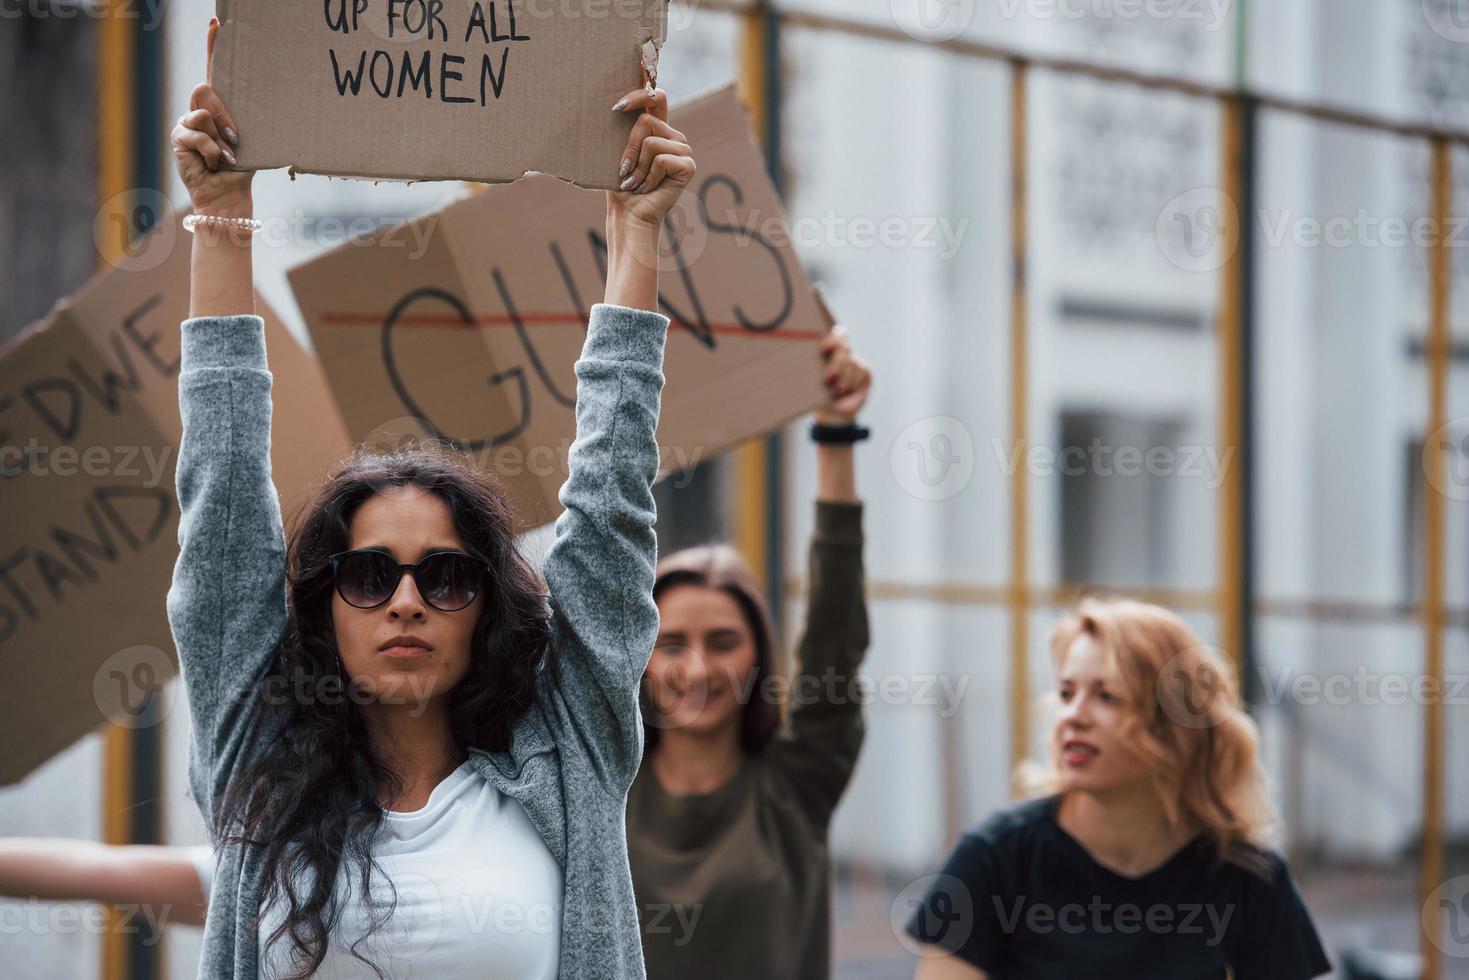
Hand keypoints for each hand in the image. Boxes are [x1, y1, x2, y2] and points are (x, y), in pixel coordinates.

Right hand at [171, 20, 251, 216]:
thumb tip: (254, 107)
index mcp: (220, 108)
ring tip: (226, 156)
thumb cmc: (241, 170)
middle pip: (206, 89)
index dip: (214, 48)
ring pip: (202, 110)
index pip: (215, 73)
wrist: (227, 196)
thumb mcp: (249, 142)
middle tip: (236, 140)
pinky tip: (215, 164)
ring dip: (220, 136)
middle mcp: (201, 111)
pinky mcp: (178, 136)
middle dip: (225, 115)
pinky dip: (212, 150)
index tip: (218, 23)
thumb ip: (243, 121)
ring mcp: (187, 122)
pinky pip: (197, 132)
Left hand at [607, 86, 694, 228]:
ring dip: (638, 166)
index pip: (657, 97)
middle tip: (626, 171)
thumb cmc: (621, 185)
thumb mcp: (618, 152)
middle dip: (629, 147)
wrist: (629, 214)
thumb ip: (624, 129)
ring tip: (638, 182)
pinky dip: (649, 176)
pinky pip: (661, 159)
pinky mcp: (688, 165)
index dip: (640, 93)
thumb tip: (616, 105)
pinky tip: (649, 187)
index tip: (617, 106)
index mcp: (658, 129)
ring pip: (651, 142)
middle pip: (646, 120)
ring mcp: (683, 150)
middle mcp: (673, 136)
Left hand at [813, 326, 870, 424]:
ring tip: (836, 391)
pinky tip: (846, 391)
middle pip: (843, 346)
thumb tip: (807, 359)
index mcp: (828, 351)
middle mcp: (842, 353)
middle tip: (829, 377)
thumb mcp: (812, 382)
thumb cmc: (817, 396)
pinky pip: (860, 371)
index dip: (832, 338)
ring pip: (851, 361)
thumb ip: (814, 368)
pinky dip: (852, 383)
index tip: (823, 349)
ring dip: (843, 379)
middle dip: (836, 362)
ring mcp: (855, 361)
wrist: (832, 415)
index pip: (836, 333)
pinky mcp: (865, 371)